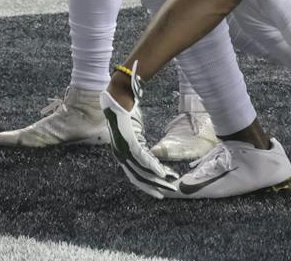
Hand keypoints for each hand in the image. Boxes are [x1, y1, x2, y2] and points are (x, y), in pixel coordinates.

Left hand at [99, 80, 180, 198]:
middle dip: (155, 186)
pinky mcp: (129, 141)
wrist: (119, 99)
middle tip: (169, 191)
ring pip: (142, 170)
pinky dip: (153, 166)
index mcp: (122, 155)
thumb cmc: (127, 114)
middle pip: (139, 177)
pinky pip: (142, 158)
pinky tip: (162, 172)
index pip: (136, 175)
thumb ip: (141, 146)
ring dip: (158, 178)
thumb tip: (151, 154)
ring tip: (170, 183)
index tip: (161, 190)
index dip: (149, 185)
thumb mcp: (135, 135)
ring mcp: (124, 149)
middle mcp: (121, 155)